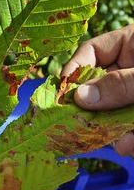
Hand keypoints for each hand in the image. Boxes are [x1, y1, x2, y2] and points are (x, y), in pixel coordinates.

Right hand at [62, 25, 133, 155]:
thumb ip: (121, 83)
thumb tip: (79, 97)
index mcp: (133, 43)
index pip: (91, 52)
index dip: (74, 72)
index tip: (63, 94)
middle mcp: (132, 68)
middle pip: (99, 87)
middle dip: (92, 110)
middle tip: (79, 126)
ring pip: (115, 111)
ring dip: (113, 130)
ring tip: (119, 144)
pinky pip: (129, 126)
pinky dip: (129, 138)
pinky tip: (129, 146)